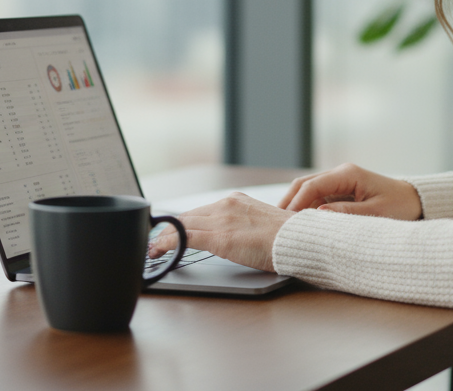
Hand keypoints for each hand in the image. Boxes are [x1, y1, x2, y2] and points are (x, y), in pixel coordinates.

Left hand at [147, 193, 291, 272]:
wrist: (299, 240)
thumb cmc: (287, 238)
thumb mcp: (261, 225)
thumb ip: (244, 226)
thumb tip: (235, 238)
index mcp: (237, 201)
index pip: (201, 212)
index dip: (182, 223)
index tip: (172, 231)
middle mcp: (226, 206)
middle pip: (187, 217)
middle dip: (168, 230)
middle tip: (155, 241)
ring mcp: (222, 220)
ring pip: (182, 226)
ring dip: (163, 238)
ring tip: (152, 248)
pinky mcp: (220, 238)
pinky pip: (184, 238)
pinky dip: (167, 244)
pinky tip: (158, 250)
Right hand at [277, 163, 421, 219]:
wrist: (414, 201)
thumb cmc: (399, 206)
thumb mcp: (376, 213)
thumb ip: (347, 213)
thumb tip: (319, 214)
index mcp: (347, 174)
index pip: (312, 185)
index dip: (296, 203)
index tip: (285, 221)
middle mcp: (340, 174)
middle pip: (303, 184)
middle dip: (288, 202)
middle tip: (275, 223)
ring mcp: (338, 181)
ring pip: (307, 190)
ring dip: (295, 206)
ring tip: (282, 225)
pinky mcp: (340, 191)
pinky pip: (316, 197)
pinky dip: (305, 208)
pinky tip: (299, 224)